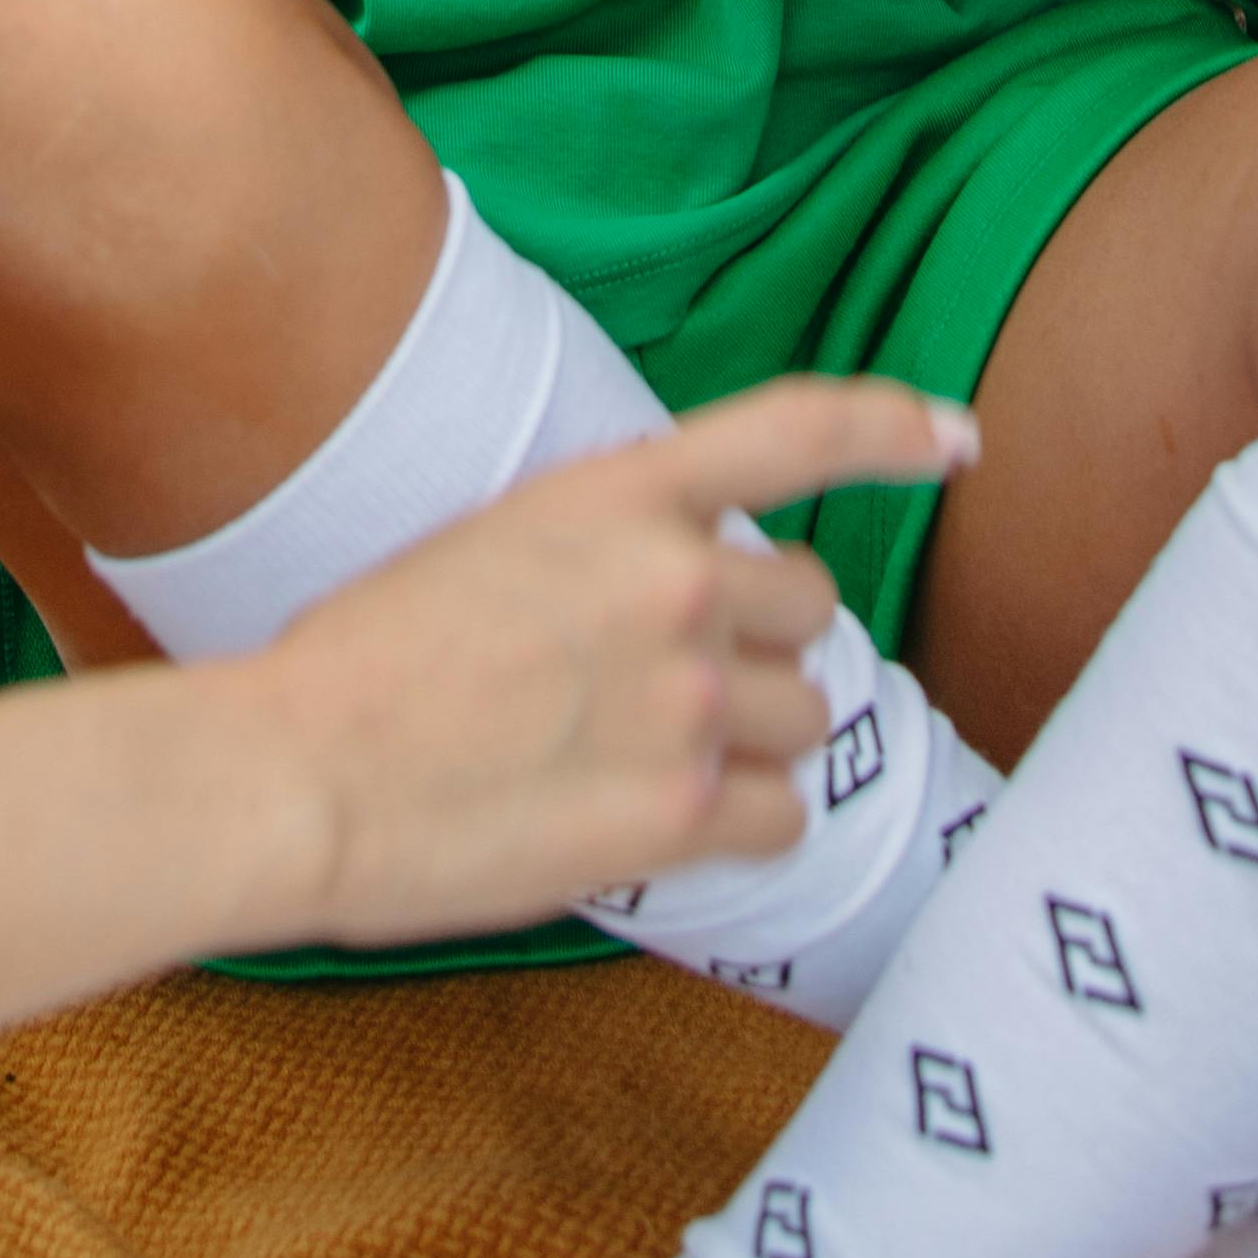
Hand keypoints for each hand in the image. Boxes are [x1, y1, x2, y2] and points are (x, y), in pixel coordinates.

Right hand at [265, 379, 973, 951]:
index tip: (957, 441)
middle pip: (810, 607)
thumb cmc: (365, 659)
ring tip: (646, 758)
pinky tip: (665, 827)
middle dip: (763, 644)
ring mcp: (689, 699)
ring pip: (808, 717)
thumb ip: (608, 552)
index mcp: (619, 492)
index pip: (797, 430)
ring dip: (751, 740)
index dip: (894, 427)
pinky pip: (787, 819)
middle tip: (673, 682)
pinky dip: (744, 829)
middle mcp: (676, 581)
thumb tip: (683, 598)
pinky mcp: (684, 813)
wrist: (301, 771)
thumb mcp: (494, 543)